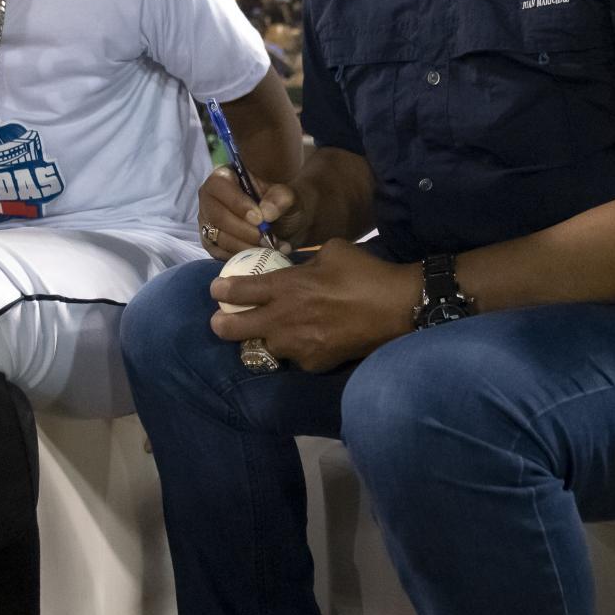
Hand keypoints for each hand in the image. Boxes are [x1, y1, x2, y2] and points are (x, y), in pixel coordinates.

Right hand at [197, 166, 311, 259]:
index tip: (260, 219)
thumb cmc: (281, 204)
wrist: (284, 225)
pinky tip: (261, 256)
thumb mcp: (288, 196)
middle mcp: (210, 199)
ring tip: (270, 248)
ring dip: (245, 246)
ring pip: (218, 238)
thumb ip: (280, 199)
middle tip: (267, 239)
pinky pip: (220, 254)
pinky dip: (242, 257)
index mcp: (224, 176)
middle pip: (217, 216)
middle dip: (243, 231)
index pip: (219, 186)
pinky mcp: (211, 244)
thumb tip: (267, 213)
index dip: (238, 203)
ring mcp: (207, 222)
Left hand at [209, 239, 417, 372]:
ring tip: (273, 331)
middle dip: (220, 326)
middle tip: (220, 322)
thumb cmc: (365, 273)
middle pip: (233, 329)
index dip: (221, 290)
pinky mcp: (314, 364)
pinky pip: (295, 358)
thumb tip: (295, 267)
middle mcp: (284, 319)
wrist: (398, 308)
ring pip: (265, 347)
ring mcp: (298, 346)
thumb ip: (304, 261)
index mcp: (286, 287)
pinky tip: (308, 341)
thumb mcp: (331, 251)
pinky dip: (297, 350)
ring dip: (265, 338)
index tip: (216, 290)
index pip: (239, 291)